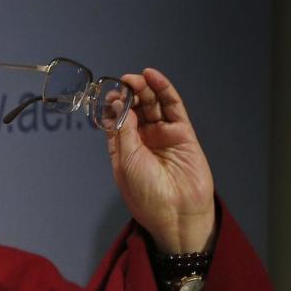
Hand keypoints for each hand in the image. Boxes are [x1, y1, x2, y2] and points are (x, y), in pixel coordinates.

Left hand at [106, 68, 215, 253]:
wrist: (177, 213)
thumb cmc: (146, 194)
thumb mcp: (126, 161)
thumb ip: (123, 131)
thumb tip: (117, 105)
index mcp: (124, 151)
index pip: (116, 122)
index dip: (112, 106)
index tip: (108, 94)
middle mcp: (143, 142)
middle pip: (135, 110)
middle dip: (128, 94)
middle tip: (123, 83)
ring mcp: (163, 136)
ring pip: (153, 105)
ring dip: (144, 89)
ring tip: (136, 78)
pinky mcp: (183, 133)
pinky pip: (173, 107)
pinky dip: (164, 90)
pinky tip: (153, 77)